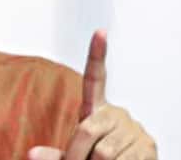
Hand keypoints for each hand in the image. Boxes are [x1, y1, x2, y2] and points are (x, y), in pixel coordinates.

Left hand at [28, 30, 156, 159]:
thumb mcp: (70, 155)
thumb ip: (52, 155)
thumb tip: (31, 154)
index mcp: (96, 110)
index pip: (95, 78)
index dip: (97, 55)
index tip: (100, 32)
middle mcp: (116, 114)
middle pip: (86, 131)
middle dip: (75, 156)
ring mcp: (134, 129)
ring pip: (104, 153)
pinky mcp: (148, 147)